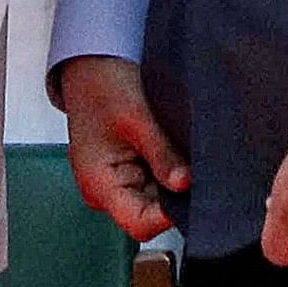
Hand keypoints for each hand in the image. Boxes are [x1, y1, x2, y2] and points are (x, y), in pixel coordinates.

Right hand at [55, 55, 185, 241]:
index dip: (170, 215)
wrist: (93, 62)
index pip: (141, 225)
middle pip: (151, 214)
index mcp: (99, 184)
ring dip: (173, 182)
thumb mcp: (136, 118)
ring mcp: (117, 182)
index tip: (194, 191)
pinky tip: (174, 151)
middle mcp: (105, 191)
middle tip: (192, 166)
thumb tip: (186, 185)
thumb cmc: (103, 85)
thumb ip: (162, 154)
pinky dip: (169, 171)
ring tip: (179, 152)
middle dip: (176, 195)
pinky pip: (156, 184)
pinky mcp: (128, 172)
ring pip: (157, 200)